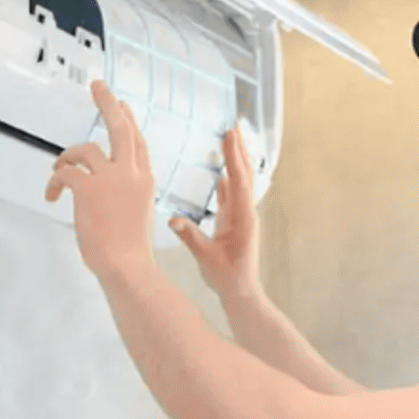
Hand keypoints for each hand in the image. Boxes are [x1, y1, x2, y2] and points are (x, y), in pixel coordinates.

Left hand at [46, 79, 156, 278]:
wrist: (126, 266)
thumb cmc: (130, 252)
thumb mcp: (136, 216)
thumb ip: (125, 197)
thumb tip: (103, 194)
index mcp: (144, 181)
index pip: (138, 144)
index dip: (129, 122)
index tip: (123, 105)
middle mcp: (131, 174)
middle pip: (120, 128)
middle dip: (108, 103)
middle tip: (98, 85)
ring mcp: (111, 178)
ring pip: (85, 149)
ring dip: (66, 157)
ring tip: (57, 172)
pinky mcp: (88, 188)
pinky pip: (65, 172)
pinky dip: (55, 181)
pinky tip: (53, 196)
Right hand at [170, 122, 260, 300]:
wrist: (242, 292)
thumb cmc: (226, 277)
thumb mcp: (206, 257)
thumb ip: (190, 237)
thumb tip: (173, 219)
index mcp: (242, 217)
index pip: (238, 180)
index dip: (233, 156)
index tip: (230, 135)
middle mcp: (245, 212)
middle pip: (244, 174)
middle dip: (239, 149)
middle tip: (233, 126)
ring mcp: (242, 216)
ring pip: (239, 182)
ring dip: (236, 160)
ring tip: (230, 139)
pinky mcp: (236, 222)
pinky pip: (232, 195)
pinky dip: (229, 179)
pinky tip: (222, 172)